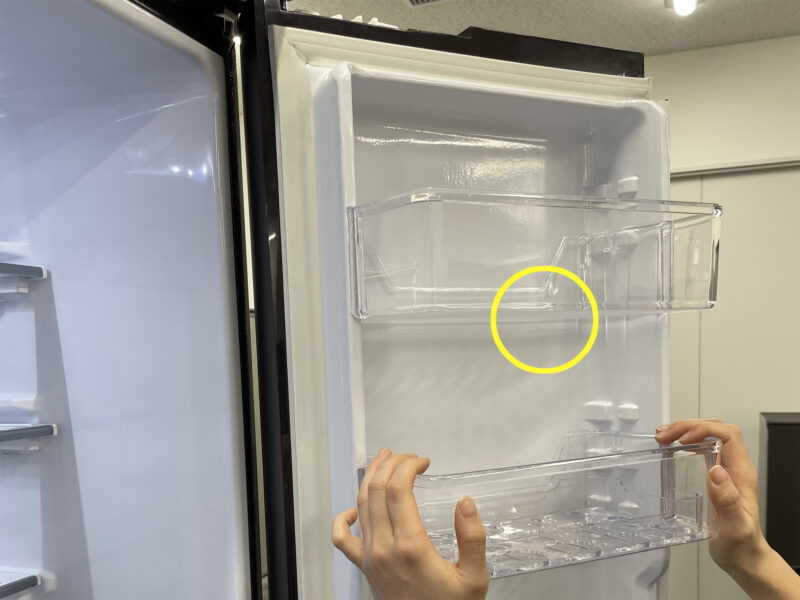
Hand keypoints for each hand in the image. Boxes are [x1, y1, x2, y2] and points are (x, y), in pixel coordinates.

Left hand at [332, 448, 488, 599]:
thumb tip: (466, 503)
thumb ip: (473, 539)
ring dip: (371, 477)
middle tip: (409, 458)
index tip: (424, 462)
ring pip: (361, 504)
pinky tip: (356, 507)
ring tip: (384, 459)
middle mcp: (384, 548)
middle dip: (391, 464)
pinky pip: (341, 538)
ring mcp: (369, 556)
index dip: (409, 466)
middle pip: (378, 490)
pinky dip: (343, 517)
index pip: (399, 489)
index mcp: (411, 546)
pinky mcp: (363, 566)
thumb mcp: (474, 578)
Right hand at [656, 419, 799, 599]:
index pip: (729, 435)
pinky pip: (700, 448)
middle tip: (664, 436)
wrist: (743, 557)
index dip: (704, 430)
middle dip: (688, 426)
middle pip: (715, 429)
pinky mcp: (713, 476)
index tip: (682, 439)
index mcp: (742, 474)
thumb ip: (728, 501)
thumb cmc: (740, 546)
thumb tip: (716, 472)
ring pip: (707, 435)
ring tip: (662, 436)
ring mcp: (724, 470)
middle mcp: (734, 468)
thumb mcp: (735, 528)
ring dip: (684, 430)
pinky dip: (682, 441)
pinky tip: (669, 446)